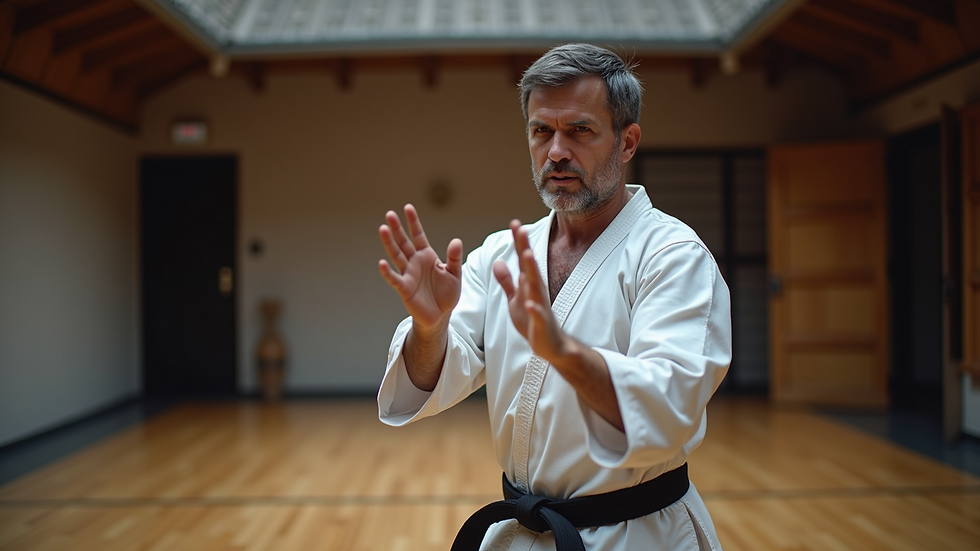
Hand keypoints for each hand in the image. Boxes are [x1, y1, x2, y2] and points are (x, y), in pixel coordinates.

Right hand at [379, 204, 462, 334]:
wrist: (441, 315)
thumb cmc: (447, 294)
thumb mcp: (454, 274)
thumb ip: (454, 258)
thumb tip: (456, 240)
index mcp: (427, 256)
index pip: (418, 235)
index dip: (413, 222)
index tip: (408, 207)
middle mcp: (415, 262)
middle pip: (404, 242)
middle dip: (397, 228)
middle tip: (389, 214)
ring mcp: (408, 274)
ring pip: (396, 256)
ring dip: (390, 243)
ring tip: (383, 229)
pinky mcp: (404, 289)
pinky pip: (395, 279)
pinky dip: (388, 272)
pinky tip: (382, 263)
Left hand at [492, 220, 567, 361]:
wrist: (551, 345)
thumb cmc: (533, 321)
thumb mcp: (515, 299)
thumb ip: (507, 281)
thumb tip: (497, 261)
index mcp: (528, 285)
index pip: (523, 260)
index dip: (519, 242)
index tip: (514, 222)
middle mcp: (536, 292)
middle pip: (529, 267)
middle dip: (525, 248)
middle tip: (522, 228)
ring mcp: (540, 307)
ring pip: (536, 287)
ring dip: (533, 271)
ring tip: (528, 255)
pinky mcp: (541, 325)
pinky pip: (538, 316)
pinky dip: (535, 310)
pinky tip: (531, 304)